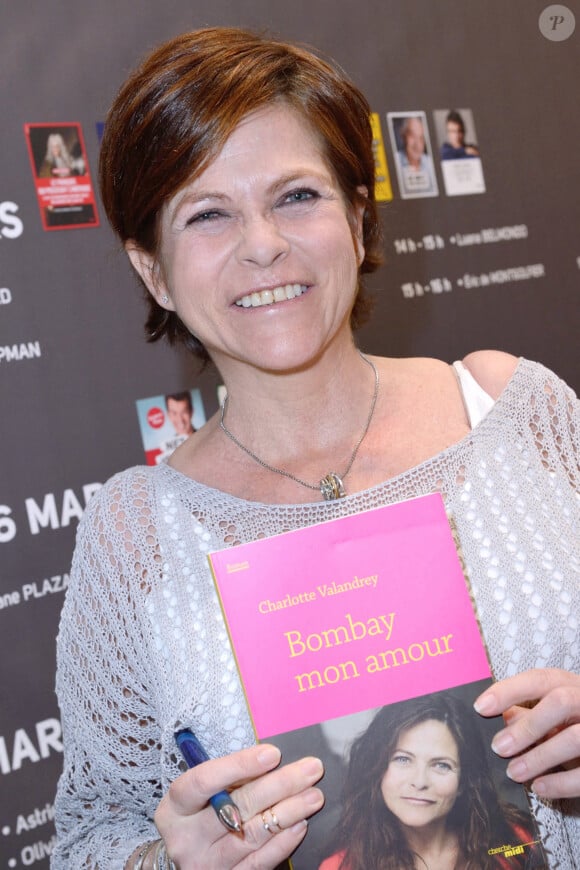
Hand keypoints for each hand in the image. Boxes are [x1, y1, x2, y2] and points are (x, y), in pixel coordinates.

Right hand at [154, 743, 323, 868]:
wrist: (185, 859)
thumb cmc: (198, 814)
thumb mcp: (200, 794)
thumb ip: (227, 778)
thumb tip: (271, 759)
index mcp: (175, 807)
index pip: (204, 781)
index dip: (239, 766)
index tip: (273, 753)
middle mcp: (186, 838)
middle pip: (238, 807)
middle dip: (280, 784)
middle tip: (311, 769)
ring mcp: (205, 864)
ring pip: (253, 835)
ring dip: (289, 812)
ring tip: (314, 795)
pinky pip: (259, 863)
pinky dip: (283, 842)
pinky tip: (300, 824)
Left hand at [474, 668, 579, 798]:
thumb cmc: (579, 723)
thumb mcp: (558, 714)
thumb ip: (532, 712)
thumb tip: (502, 717)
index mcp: (573, 685)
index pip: (540, 679)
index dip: (509, 690)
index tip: (481, 708)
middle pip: (560, 702)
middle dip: (527, 726)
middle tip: (498, 747)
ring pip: (575, 737)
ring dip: (540, 757)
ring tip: (513, 772)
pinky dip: (561, 782)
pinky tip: (539, 787)